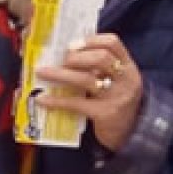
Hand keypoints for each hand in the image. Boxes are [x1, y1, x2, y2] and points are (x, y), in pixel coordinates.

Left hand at [35, 33, 143, 151]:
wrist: (130, 133)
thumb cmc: (116, 101)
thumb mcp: (116, 80)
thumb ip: (99, 67)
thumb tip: (64, 54)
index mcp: (127, 66)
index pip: (113, 43)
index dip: (90, 40)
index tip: (71, 44)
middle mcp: (126, 79)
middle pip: (101, 58)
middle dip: (76, 56)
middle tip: (60, 61)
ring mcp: (117, 96)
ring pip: (86, 79)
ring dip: (60, 74)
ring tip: (42, 72)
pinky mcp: (105, 113)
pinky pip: (77, 104)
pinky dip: (57, 100)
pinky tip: (42, 99)